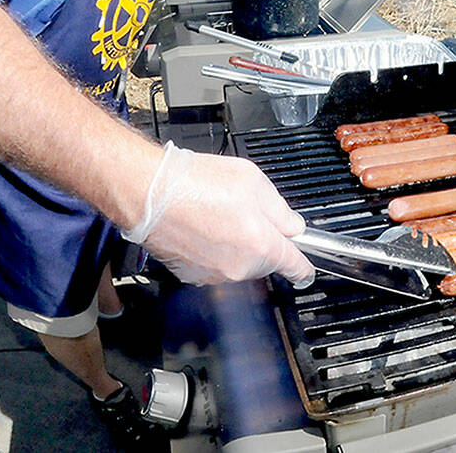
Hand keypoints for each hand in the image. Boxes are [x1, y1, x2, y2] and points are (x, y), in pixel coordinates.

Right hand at [121, 142, 313, 287]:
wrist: (149, 192)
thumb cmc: (196, 183)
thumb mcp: (255, 182)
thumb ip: (281, 210)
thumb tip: (292, 226)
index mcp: (262, 245)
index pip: (295, 266)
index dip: (303, 265)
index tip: (305, 269)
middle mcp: (239, 268)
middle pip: (263, 260)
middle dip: (260, 239)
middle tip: (242, 211)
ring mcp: (213, 274)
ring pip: (236, 262)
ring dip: (233, 244)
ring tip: (215, 213)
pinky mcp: (189, 274)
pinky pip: (211, 264)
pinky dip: (210, 249)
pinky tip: (199, 224)